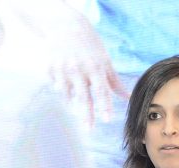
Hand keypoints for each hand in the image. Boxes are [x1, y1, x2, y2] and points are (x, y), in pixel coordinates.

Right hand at [45, 10, 128, 125]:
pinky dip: (61, 88)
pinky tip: (63, 83)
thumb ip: (114, 82)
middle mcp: (79, 70)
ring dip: (72, 103)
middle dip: (87, 115)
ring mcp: (62, 70)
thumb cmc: (90, 46)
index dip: (104, 106)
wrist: (65, 26)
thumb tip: (128, 97)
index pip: (101, 91)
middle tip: (89, 130)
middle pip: (84, 97)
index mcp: (95, 68)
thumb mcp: (104, 61)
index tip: (107, 119)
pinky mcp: (50, 69)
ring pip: (67, 95)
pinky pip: (56, 86)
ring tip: (75, 108)